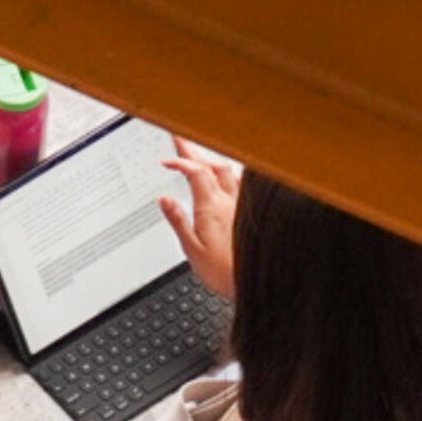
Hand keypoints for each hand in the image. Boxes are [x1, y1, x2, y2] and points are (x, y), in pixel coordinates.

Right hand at [160, 139, 243, 300]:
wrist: (257, 283)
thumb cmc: (226, 273)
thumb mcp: (192, 250)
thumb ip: (178, 222)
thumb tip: (164, 200)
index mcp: (211, 208)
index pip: (194, 172)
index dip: (180, 160)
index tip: (166, 160)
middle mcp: (229, 201)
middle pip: (211, 165)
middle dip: (193, 150)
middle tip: (179, 138)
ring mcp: (242, 205)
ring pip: (228, 170)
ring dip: (211, 159)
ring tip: (200, 154)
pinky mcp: (250, 212)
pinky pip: (241, 182)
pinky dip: (229, 173)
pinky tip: (228, 176)